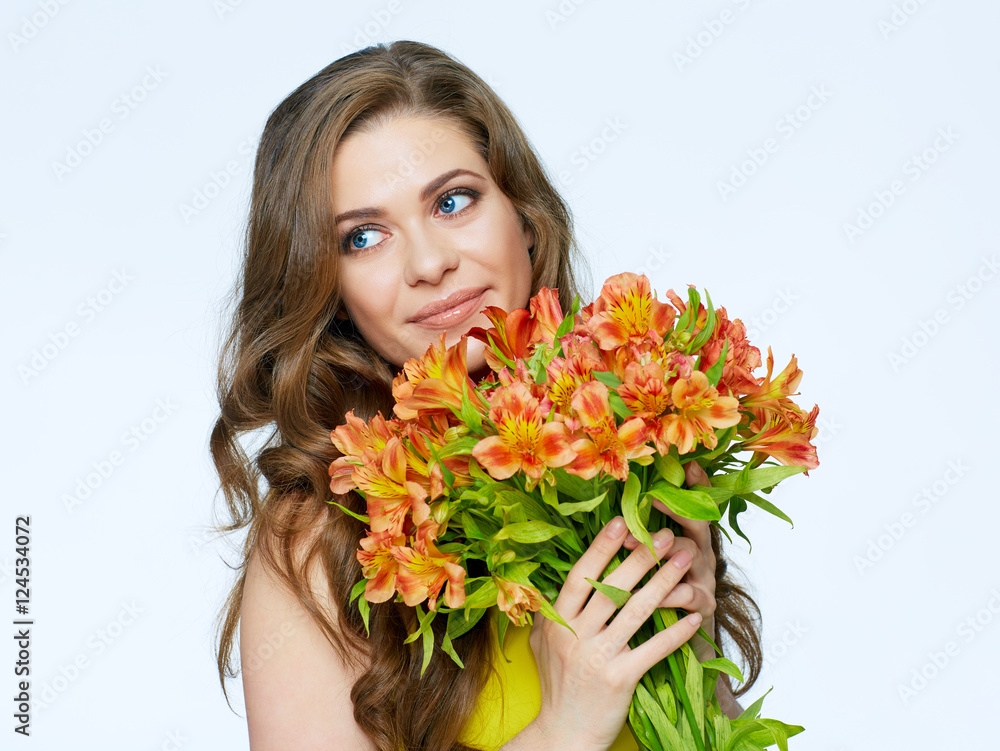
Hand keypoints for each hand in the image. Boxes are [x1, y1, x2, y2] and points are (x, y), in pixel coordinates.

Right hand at [527, 517, 702, 750]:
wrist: (564, 734)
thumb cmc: (557, 686)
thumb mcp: (542, 642)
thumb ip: (552, 609)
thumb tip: (565, 576)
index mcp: (557, 620)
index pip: (580, 574)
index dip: (602, 547)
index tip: (622, 522)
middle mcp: (575, 634)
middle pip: (612, 586)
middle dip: (642, 556)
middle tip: (666, 535)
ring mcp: (597, 656)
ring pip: (636, 611)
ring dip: (665, 583)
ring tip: (685, 562)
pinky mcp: (620, 679)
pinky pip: (653, 648)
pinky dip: (676, 631)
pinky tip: (696, 616)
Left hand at [622, 460, 717, 662]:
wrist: (676, 643)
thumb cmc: (654, 595)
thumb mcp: (648, 561)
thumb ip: (639, 538)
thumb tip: (611, 513)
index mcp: (685, 535)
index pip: (693, 503)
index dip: (696, 484)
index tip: (689, 464)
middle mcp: (699, 551)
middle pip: (696, 522)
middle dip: (673, 511)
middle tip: (649, 504)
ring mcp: (705, 577)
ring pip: (690, 555)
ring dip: (663, 552)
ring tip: (639, 551)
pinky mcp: (704, 605)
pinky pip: (690, 595)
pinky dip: (671, 595)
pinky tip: (654, 598)